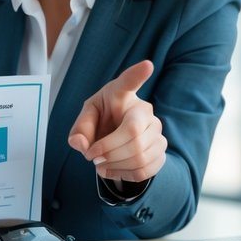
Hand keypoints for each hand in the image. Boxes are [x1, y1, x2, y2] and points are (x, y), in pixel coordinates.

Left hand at [68, 60, 167, 182]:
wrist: (118, 140)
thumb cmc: (101, 122)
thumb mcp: (85, 121)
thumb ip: (79, 130)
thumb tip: (81, 144)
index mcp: (121, 95)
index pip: (129, 82)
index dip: (138, 74)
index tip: (147, 65)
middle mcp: (144, 110)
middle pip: (132, 134)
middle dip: (107, 151)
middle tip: (91, 157)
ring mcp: (156, 130)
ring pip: (139, 155)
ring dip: (114, 165)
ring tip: (101, 164)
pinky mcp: (160, 151)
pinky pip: (145, 169)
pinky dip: (124, 174)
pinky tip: (114, 169)